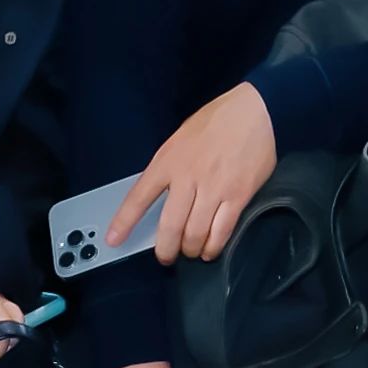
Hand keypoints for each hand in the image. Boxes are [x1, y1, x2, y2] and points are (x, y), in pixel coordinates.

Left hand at [117, 81, 278, 264]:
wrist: (254, 111)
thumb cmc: (216, 122)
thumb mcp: (180, 139)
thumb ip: (170, 168)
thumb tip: (163, 197)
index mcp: (168, 161)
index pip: (139, 197)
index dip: (124, 222)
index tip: (113, 239)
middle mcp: (187, 177)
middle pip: (170, 227)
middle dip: (165, 250)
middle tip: (166, 256)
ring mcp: (214, 188)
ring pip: (195, 234)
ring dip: (190, 250)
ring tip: (191, 251)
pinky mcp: (238, 195)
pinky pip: (222, 231)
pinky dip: (213, 247)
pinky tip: (210, 249)